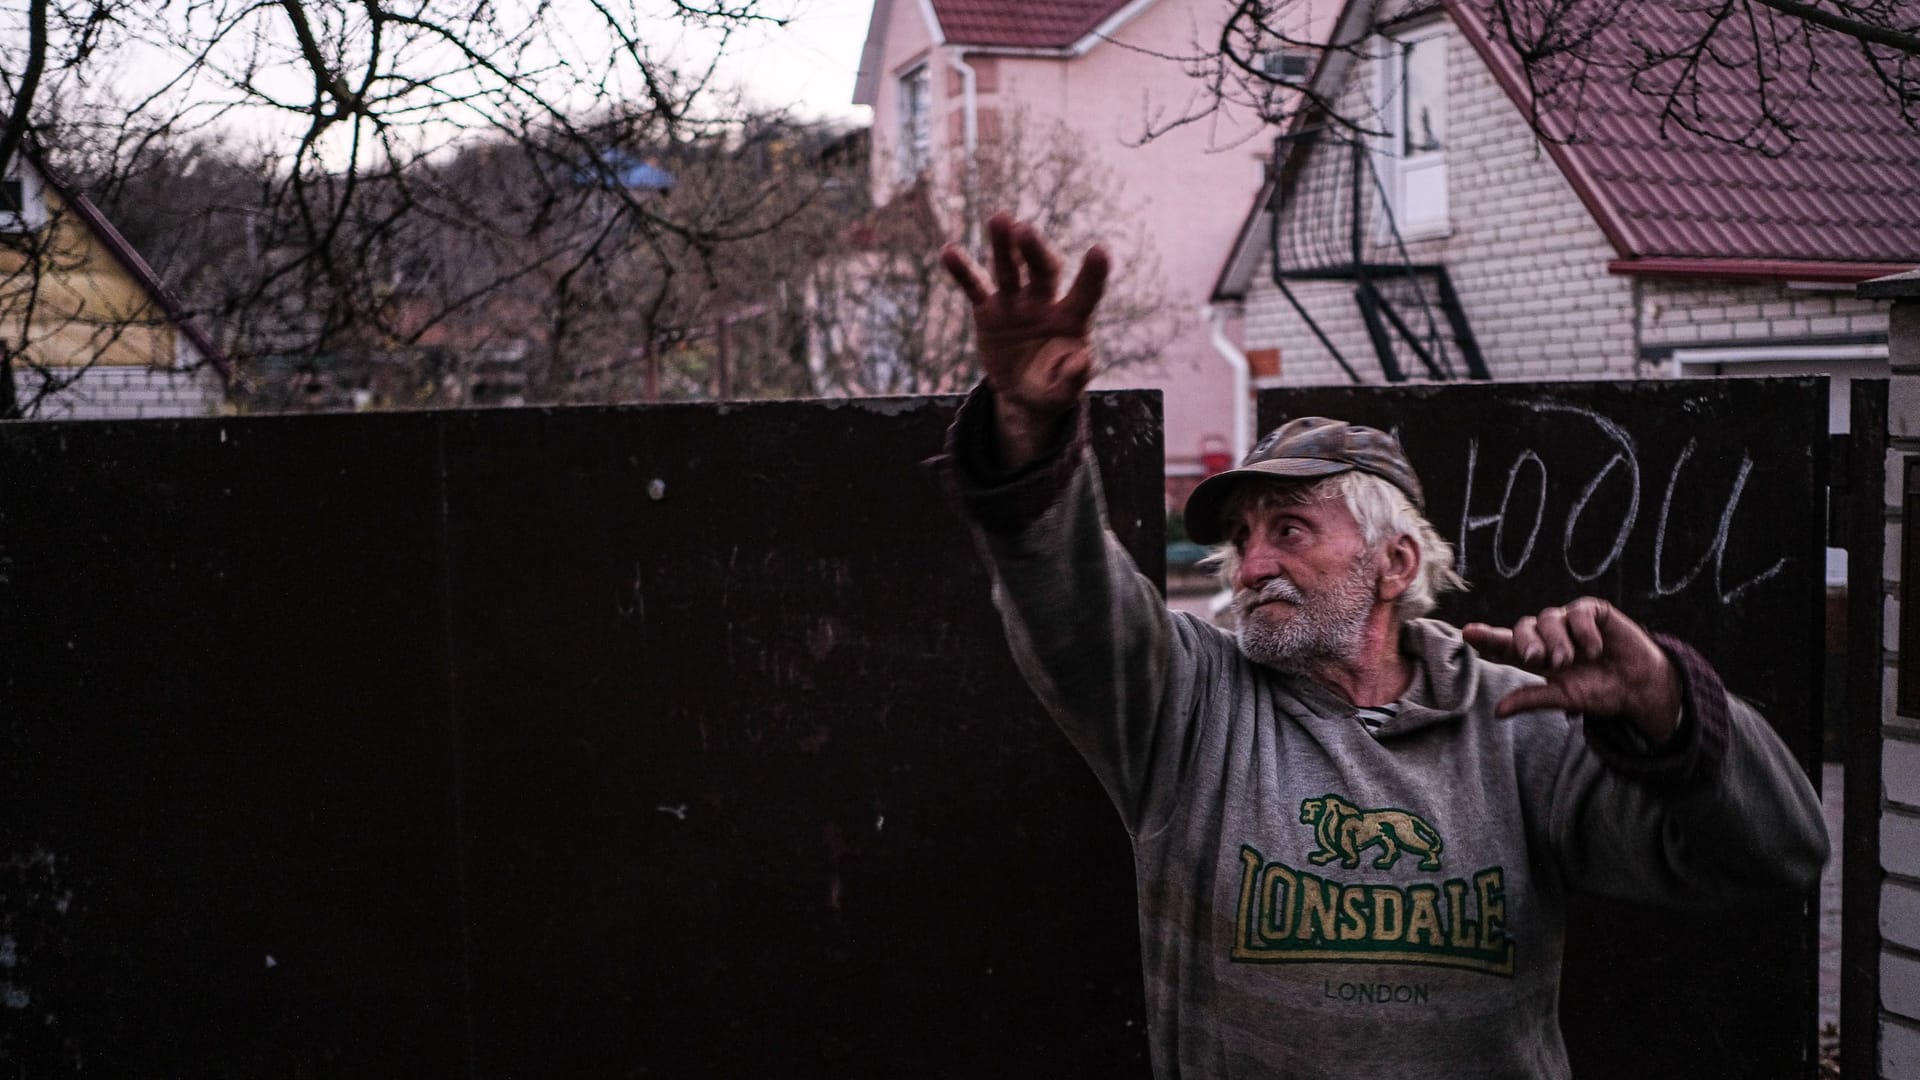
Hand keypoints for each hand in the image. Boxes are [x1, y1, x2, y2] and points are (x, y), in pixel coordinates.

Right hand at [941, 213, 1108, 468]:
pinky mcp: (988, 309)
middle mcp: (1045, 302)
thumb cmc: (1050, 389)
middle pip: (1043, 270)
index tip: (1099, 251)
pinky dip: (962, 270)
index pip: (1086, 293)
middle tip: (1025, 230)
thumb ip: (1073, 378)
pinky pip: (974, 287)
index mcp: (1072, 320)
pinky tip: (948, 252)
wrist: (1021, 393)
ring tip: (999, 220)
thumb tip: (1082, 359)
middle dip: (1035, 250)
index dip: (1093, 274)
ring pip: (1009, 269)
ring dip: (1004, 246)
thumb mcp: (1063, 393)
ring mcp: (1015, 302)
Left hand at [1461, 597, 1683, 745]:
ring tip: (1572, 660)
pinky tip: (1596, 649)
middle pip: (1522, 628)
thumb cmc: (1597, 692)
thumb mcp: (1564, 698)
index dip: (1486, 637)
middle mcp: (1547, 635)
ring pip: (1548, 619)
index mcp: (1534, 655)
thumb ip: (1532, 699)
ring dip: (1558, 642)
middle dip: (1528, 644)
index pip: (1503, 644)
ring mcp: (1568, 620)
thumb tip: (1498, 711)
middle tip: (1540, 661)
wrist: (1638, 686)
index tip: (1467, 632)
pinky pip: (1577, 613)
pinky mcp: (1591, 611)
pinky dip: (1585, 633)